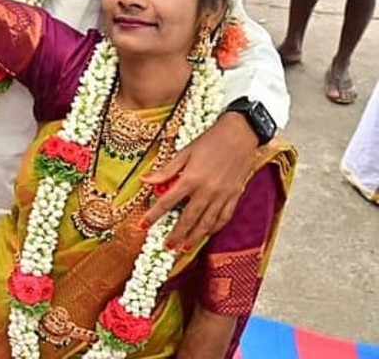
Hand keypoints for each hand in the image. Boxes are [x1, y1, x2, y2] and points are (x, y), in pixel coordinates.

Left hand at [141, 111, 257, 250]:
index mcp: (191, 179)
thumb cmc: (210, 141)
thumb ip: (166, 170)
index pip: (167, 202)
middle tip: (166, 247)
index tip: (143, 226)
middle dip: (176, 235)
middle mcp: (207, 191)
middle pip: (188, 219)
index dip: (153, 216)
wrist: (240, 135)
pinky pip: (224, 217)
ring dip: (194, 237)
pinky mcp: (235, 196)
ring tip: (184, 248)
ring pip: (207, 223)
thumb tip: (145, 181)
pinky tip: (206, 234)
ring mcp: (223, 195)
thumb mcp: (184, 152)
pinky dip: (214, 228)